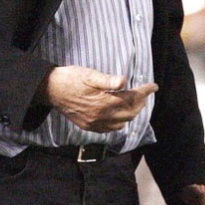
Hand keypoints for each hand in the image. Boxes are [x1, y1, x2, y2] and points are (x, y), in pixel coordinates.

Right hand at [40, 65, 157, 132]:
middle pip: (129, 113)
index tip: (153, 86)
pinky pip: (110, 129)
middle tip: (144, 93)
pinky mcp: (88, 126)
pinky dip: (119, 123)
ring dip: (131, 113)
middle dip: (140, 103)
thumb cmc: (71, 78)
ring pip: (121, 123)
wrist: (51, 90)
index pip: (131, 98)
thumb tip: (124, 81)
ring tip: (134, 102)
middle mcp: (101, 116)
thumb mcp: (89, 75)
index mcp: (104, 102)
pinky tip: (119, 115)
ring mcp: (95, 124)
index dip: (144, 92)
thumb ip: (108, 80)